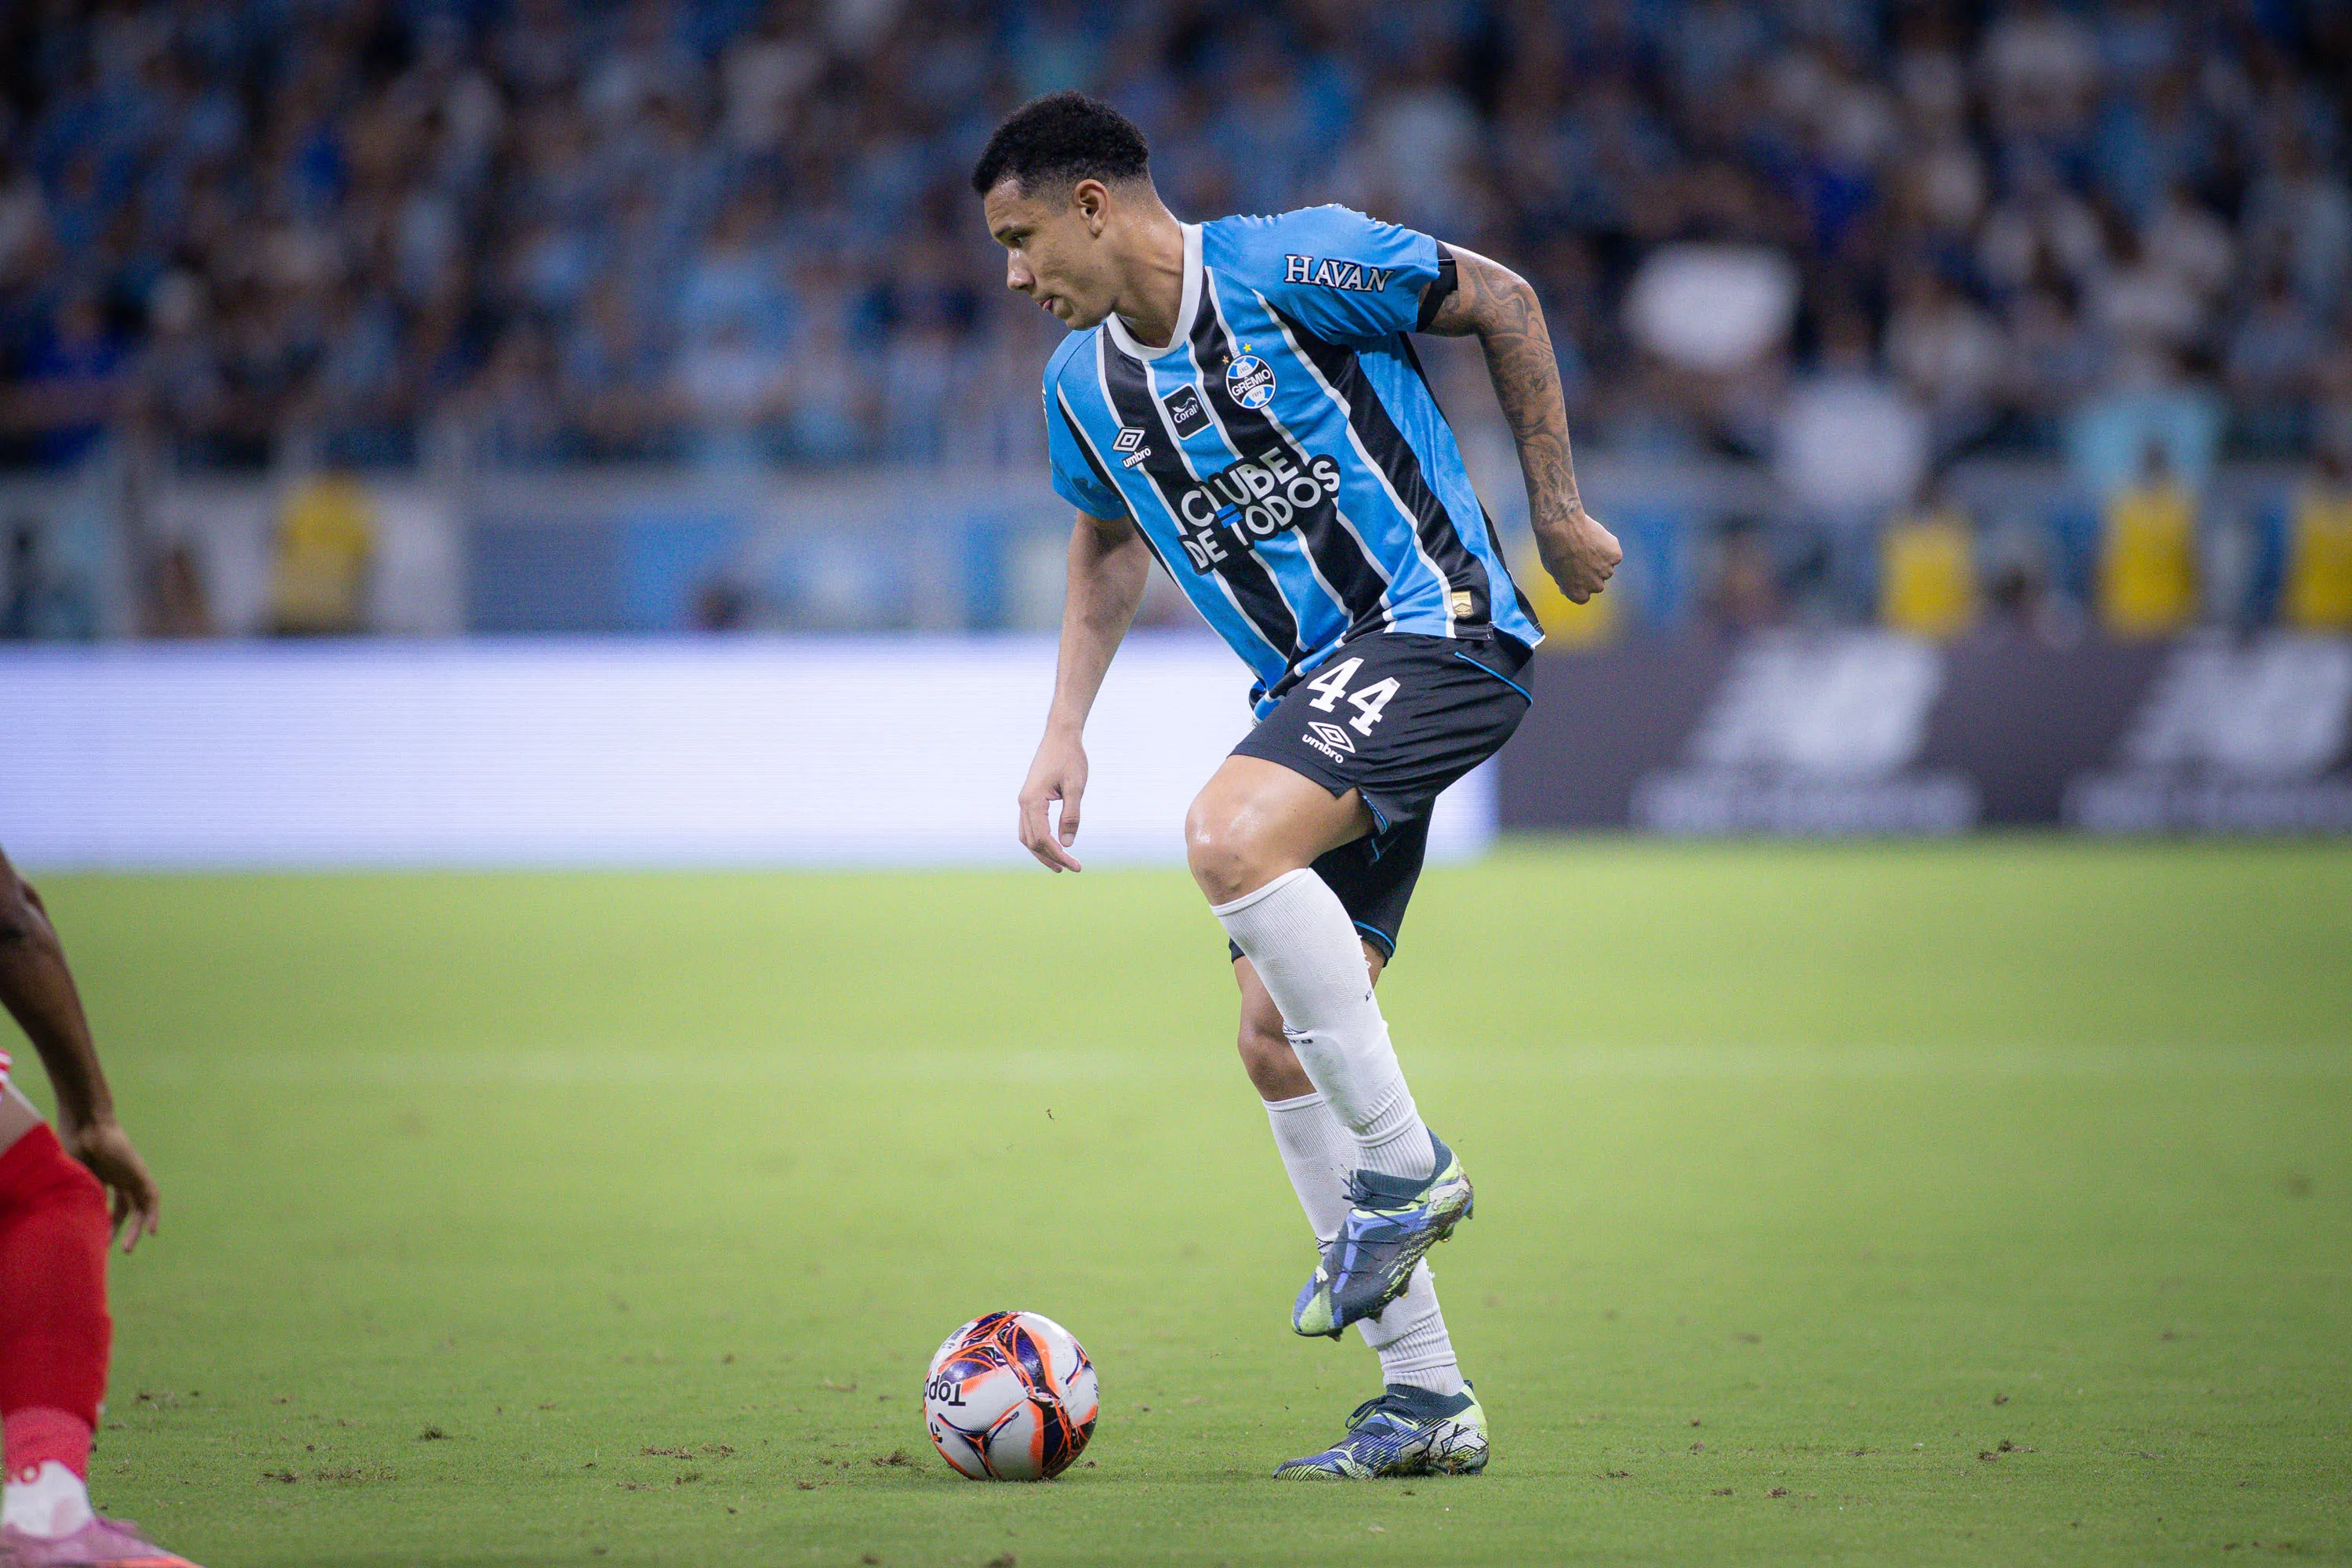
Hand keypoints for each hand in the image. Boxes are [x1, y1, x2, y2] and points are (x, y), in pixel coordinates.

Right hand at [58, 1114, 159, 1253]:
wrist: (86, 1124)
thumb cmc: (72, 1146)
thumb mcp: (72, 1178)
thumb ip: (77, 1196)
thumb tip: (71, 1223)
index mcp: (102, 1178)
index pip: (108, 1205)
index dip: (104, 1223)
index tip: (97, 1239)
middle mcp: (119, 1177)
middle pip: (125, 1209)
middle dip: (120, 1230)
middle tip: (114, 1251)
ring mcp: (131, 1175)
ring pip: (139, 1206)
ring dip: (135, 1228)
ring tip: (126, 1249)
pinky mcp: (140, 1173)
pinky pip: (151, 1197)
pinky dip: (152, 1214)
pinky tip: (151, 1231)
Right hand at [1017, 730, 1088, 872]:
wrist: (1060, 735)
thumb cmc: (1070, 758)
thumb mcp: (1076, 787)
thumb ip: (1071, 816)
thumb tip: (1068, 844)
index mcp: (1032, 801)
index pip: (1043, 839)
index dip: (1059, 855)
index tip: (1076, 866)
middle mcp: (1023, 802)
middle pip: (1032, 841)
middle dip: (1050, 857)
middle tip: (1071, 869)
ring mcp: (1024, 800)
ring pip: (1027, 836)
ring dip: (1041, 852)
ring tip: (1059, 864)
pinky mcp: (1029, 798)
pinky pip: (1028, 826)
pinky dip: (1038, 840)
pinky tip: (1051, 845)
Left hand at [1536, 507, 1621, 602]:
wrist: (1561, 526)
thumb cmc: (1552, 547)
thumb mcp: (1552, 570)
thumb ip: (1564, 581)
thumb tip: (1567, 587)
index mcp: (1578, 594)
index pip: (1583, 596)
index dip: (1578, 583)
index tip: (1574, 572)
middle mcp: (1595, 586)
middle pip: (1597, 583)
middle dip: (1591, 573)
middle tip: (1581, 556)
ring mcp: (1607, 571)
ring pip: (1607, 567)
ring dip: (1600, 559)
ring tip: (1586, 544)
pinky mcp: (1616, 555)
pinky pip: (1613, 553)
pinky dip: (1607, 546)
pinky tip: (1594, 537)